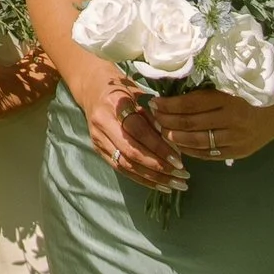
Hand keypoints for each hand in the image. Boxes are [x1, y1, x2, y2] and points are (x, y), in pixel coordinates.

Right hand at [72, 61, 184, 187]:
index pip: (139, 131)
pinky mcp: (98, 149)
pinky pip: (121, 169)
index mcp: (114, 105)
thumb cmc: (122, 88)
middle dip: (159, 168)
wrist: (91, 88)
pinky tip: (159, 184)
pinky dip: (141, 178)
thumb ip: (154, 116)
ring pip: (126, 165)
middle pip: (131, 152)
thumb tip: (174, 141)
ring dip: (152, 178)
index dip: (159, 148)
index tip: (179, 161)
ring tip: (175, 185)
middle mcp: (102, 124)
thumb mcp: (139, 94)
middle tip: (182, 177)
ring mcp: (98, 138)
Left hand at [154, 87, 273, 168]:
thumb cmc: (256, 88)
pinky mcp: (239, 151)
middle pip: (191, 123)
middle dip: (167, 121)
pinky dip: (192, 150)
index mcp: (229, 97)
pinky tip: (180, 145)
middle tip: (153, 117)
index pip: (191, 103)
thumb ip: (210, 86)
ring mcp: (236, 138)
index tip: (155, 102)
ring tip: (162, 132)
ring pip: (198, 141)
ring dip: (176, 138)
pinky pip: (210, 154)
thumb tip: (176, 89)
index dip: (170, 105)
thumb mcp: (234, 81)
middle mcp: (232, 119)